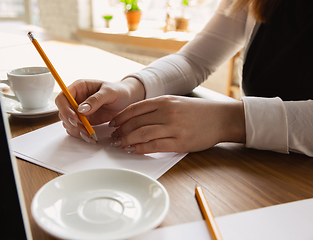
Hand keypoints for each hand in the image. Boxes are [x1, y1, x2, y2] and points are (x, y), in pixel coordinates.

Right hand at [55, 78, 144, 142]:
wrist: (126, 100)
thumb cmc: (118, 91)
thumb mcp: (109, 92)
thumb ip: (96, 99)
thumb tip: (81, 109)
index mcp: (79, 87)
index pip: (62, 98)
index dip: (65, 109)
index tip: (75, 119)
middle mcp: (76, 99)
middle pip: (63, 113)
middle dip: (72, 123)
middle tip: (85, 130)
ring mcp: (78, 110)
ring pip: (68, 123)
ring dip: (76, 131)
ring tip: (90, 136)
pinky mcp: (84, 120)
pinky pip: (76, 129)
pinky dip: (81, 135)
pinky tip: (91, 137)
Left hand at [109, 95, 245, 153]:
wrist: (220, 118)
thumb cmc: (196, 112)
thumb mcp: (175, 102)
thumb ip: (156, 108)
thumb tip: (134, 118)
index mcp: (164, 101)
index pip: (134, 109)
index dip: (120, 118)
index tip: (112, 124)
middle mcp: (166, 112)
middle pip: (135, 122)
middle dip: (120, 131)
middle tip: (113, 137)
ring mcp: (173, 128)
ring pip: (141, 134)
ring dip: (127, 140)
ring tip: (120, 144)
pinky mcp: (179, 142)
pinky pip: (154, 146)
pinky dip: (140, 149)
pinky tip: (133, 150)